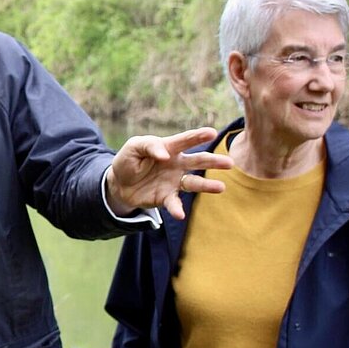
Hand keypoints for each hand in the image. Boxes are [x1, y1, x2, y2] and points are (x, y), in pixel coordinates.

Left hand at [104, 126, 232, 219]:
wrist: (119, 184)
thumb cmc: (129, 160)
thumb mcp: (134, 147)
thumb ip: (149, 146)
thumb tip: (165, 155)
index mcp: (169, 148)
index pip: (186, 140)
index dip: (198, 136)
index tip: (212, 133)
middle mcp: (177, 164)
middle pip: (198, 161)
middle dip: (214, 161)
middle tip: (230, 163)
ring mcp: (174, 181)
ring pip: (194, 182)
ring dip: (207, 186)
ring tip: (221, 188)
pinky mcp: (167, 197)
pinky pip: (174, 203)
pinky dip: (177, 209)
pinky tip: (180, 215)